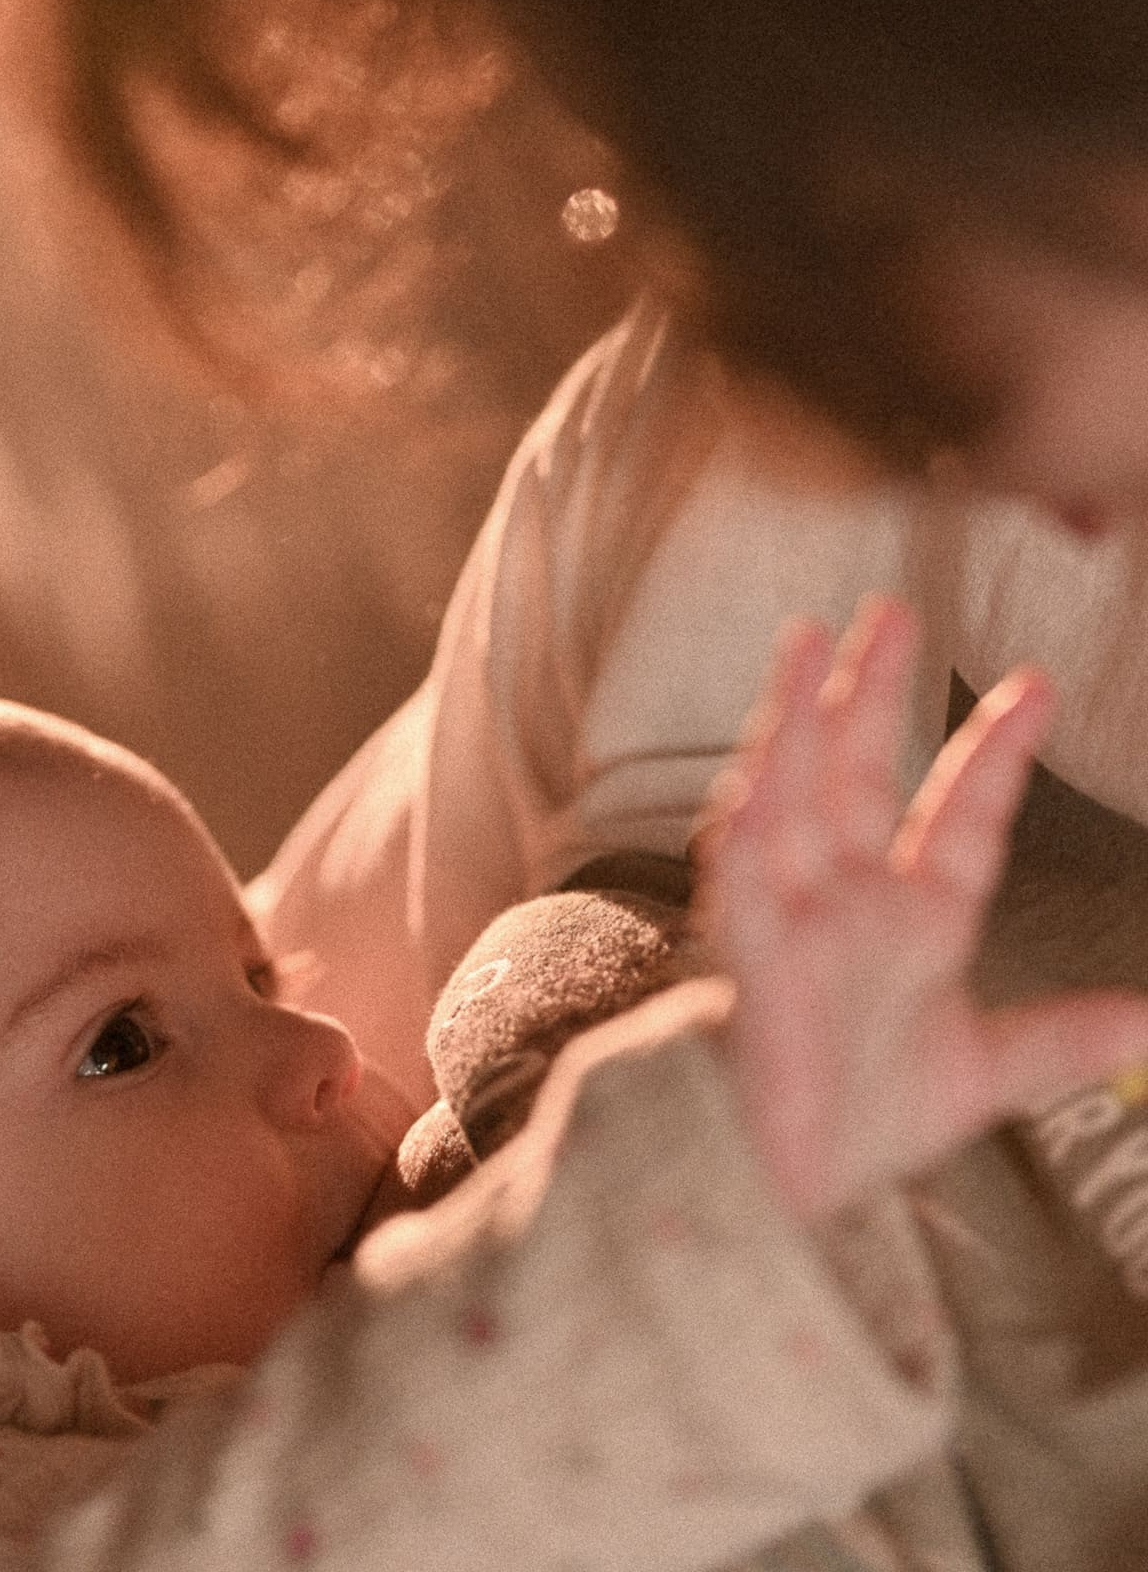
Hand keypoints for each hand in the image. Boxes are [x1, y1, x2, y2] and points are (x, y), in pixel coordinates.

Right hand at [697, 597, 1147, 1219]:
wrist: (793, 1189)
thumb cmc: (867, 1118)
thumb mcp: (984, 1072)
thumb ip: (1059, 1038)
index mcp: (913, 914)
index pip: (961, 814)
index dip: (995, 754)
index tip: (1035, 688)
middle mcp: (848, 897)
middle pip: (858, 774)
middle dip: (871, 693)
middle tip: (889, 612)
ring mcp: (794, 915)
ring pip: (792, 795)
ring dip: (796, 720)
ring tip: (808, 643)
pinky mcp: (749, 952)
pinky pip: (742, 875)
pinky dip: (747, 821)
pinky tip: (758, 770)